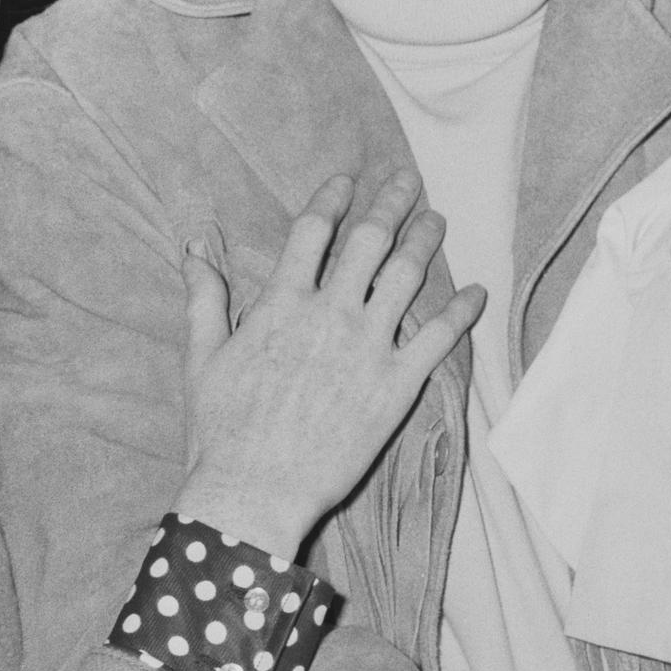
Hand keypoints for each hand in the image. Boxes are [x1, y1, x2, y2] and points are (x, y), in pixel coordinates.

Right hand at [175, 171, 485, 559]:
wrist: (254, 490)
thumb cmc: (221, 430)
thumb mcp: (202, 357)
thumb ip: (204, 297)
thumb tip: (193, 247)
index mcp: (282, 303)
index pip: (312, 232)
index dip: (332, 199)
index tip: (347, 181)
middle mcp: (331, 314)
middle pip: (369, 240)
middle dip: (391, 203)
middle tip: (408, 182)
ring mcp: (368, 347)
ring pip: (407, 277)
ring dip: (425, 241)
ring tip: (436, 221)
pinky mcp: (397, 385)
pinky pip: (440, 338)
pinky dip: (462, 311)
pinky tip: (478, 292)